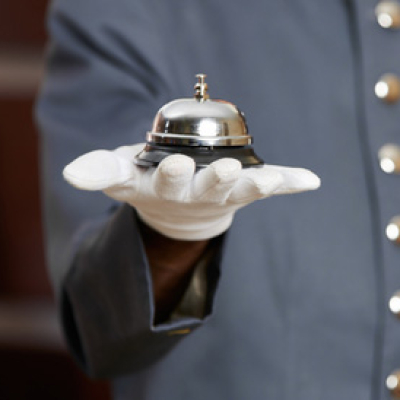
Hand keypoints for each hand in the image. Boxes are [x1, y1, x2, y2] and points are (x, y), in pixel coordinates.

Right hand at [63, 144, 320, 239]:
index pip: (163, 182)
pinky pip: (269, 185)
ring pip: (243, 190)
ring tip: (274, 179)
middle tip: (226, 172)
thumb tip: (72, 173)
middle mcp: (197, 193)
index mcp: (165, 187)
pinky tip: (310, 180)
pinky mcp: (245, 187)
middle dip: (216, 181)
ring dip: (258, 184)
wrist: (179, 208)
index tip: (173, 165)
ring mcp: (224, 191)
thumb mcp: (122, 174)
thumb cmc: (149, 181)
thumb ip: (100, 171)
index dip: (168, 175)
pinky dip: (290, 182)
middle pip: (208, 188)